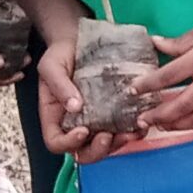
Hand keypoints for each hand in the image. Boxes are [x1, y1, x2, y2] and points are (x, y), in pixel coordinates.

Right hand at [36, 27, 126, 162]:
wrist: (77, 40)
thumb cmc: (60, 55)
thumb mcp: (51, 66)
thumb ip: (59, 86)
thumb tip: (74, 106)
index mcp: (55, 117)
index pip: (56, 143)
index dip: (69, 143)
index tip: (83, 130)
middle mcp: (75, 124)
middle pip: (84, 152)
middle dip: (98, 150)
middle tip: (108, 136)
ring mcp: (95, 121)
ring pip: (106, 145)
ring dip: (118, 144)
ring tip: (131, 131)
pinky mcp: (113, 113)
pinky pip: (122, 129)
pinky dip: (132, 131)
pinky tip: (140, 124)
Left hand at [135, 4, 192, 134]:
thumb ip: (183, 41)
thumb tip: (158, 44)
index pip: (169, 76)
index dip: (148, 85)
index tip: (134, 90)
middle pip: (181, 105)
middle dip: (158, 115)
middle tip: (142, 119)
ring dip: (177, 125)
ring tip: (162, 124)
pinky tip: (191, 125)